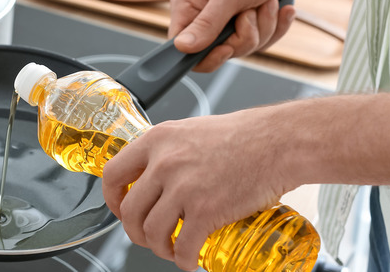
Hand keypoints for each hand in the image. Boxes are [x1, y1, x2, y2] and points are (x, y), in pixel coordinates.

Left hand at [102, 106, 292, 270]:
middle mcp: (164, 162)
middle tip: (148, 236)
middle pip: (129, 210)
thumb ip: (169, 149)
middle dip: (135, 231)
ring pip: (151, 232)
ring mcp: (183, 187)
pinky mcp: (206, 210)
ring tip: (172, 249)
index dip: (112, 199)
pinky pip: (183, 246)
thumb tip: (154, 171)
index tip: (121, 209)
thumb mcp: (191, 131)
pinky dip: (183, 260)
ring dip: (158, 248)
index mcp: (157, 139)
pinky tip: (190, 259)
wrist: (278, 143)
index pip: (112, 174)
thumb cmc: (243, 135)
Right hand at [168, 0, 302, 71]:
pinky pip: (261, 43)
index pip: (182, 48)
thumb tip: (182, 48)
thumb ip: (207, 23)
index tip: (227, 47)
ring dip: (263, 27)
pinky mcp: (246, 27)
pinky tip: (277, 7)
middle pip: (217, 53)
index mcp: (187, 6)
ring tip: (267, 2)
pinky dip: (275, 26)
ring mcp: (226, 24)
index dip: (204, 55)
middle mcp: (203, 18)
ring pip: (243, 49)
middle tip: (250, 12)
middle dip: (244, 36)